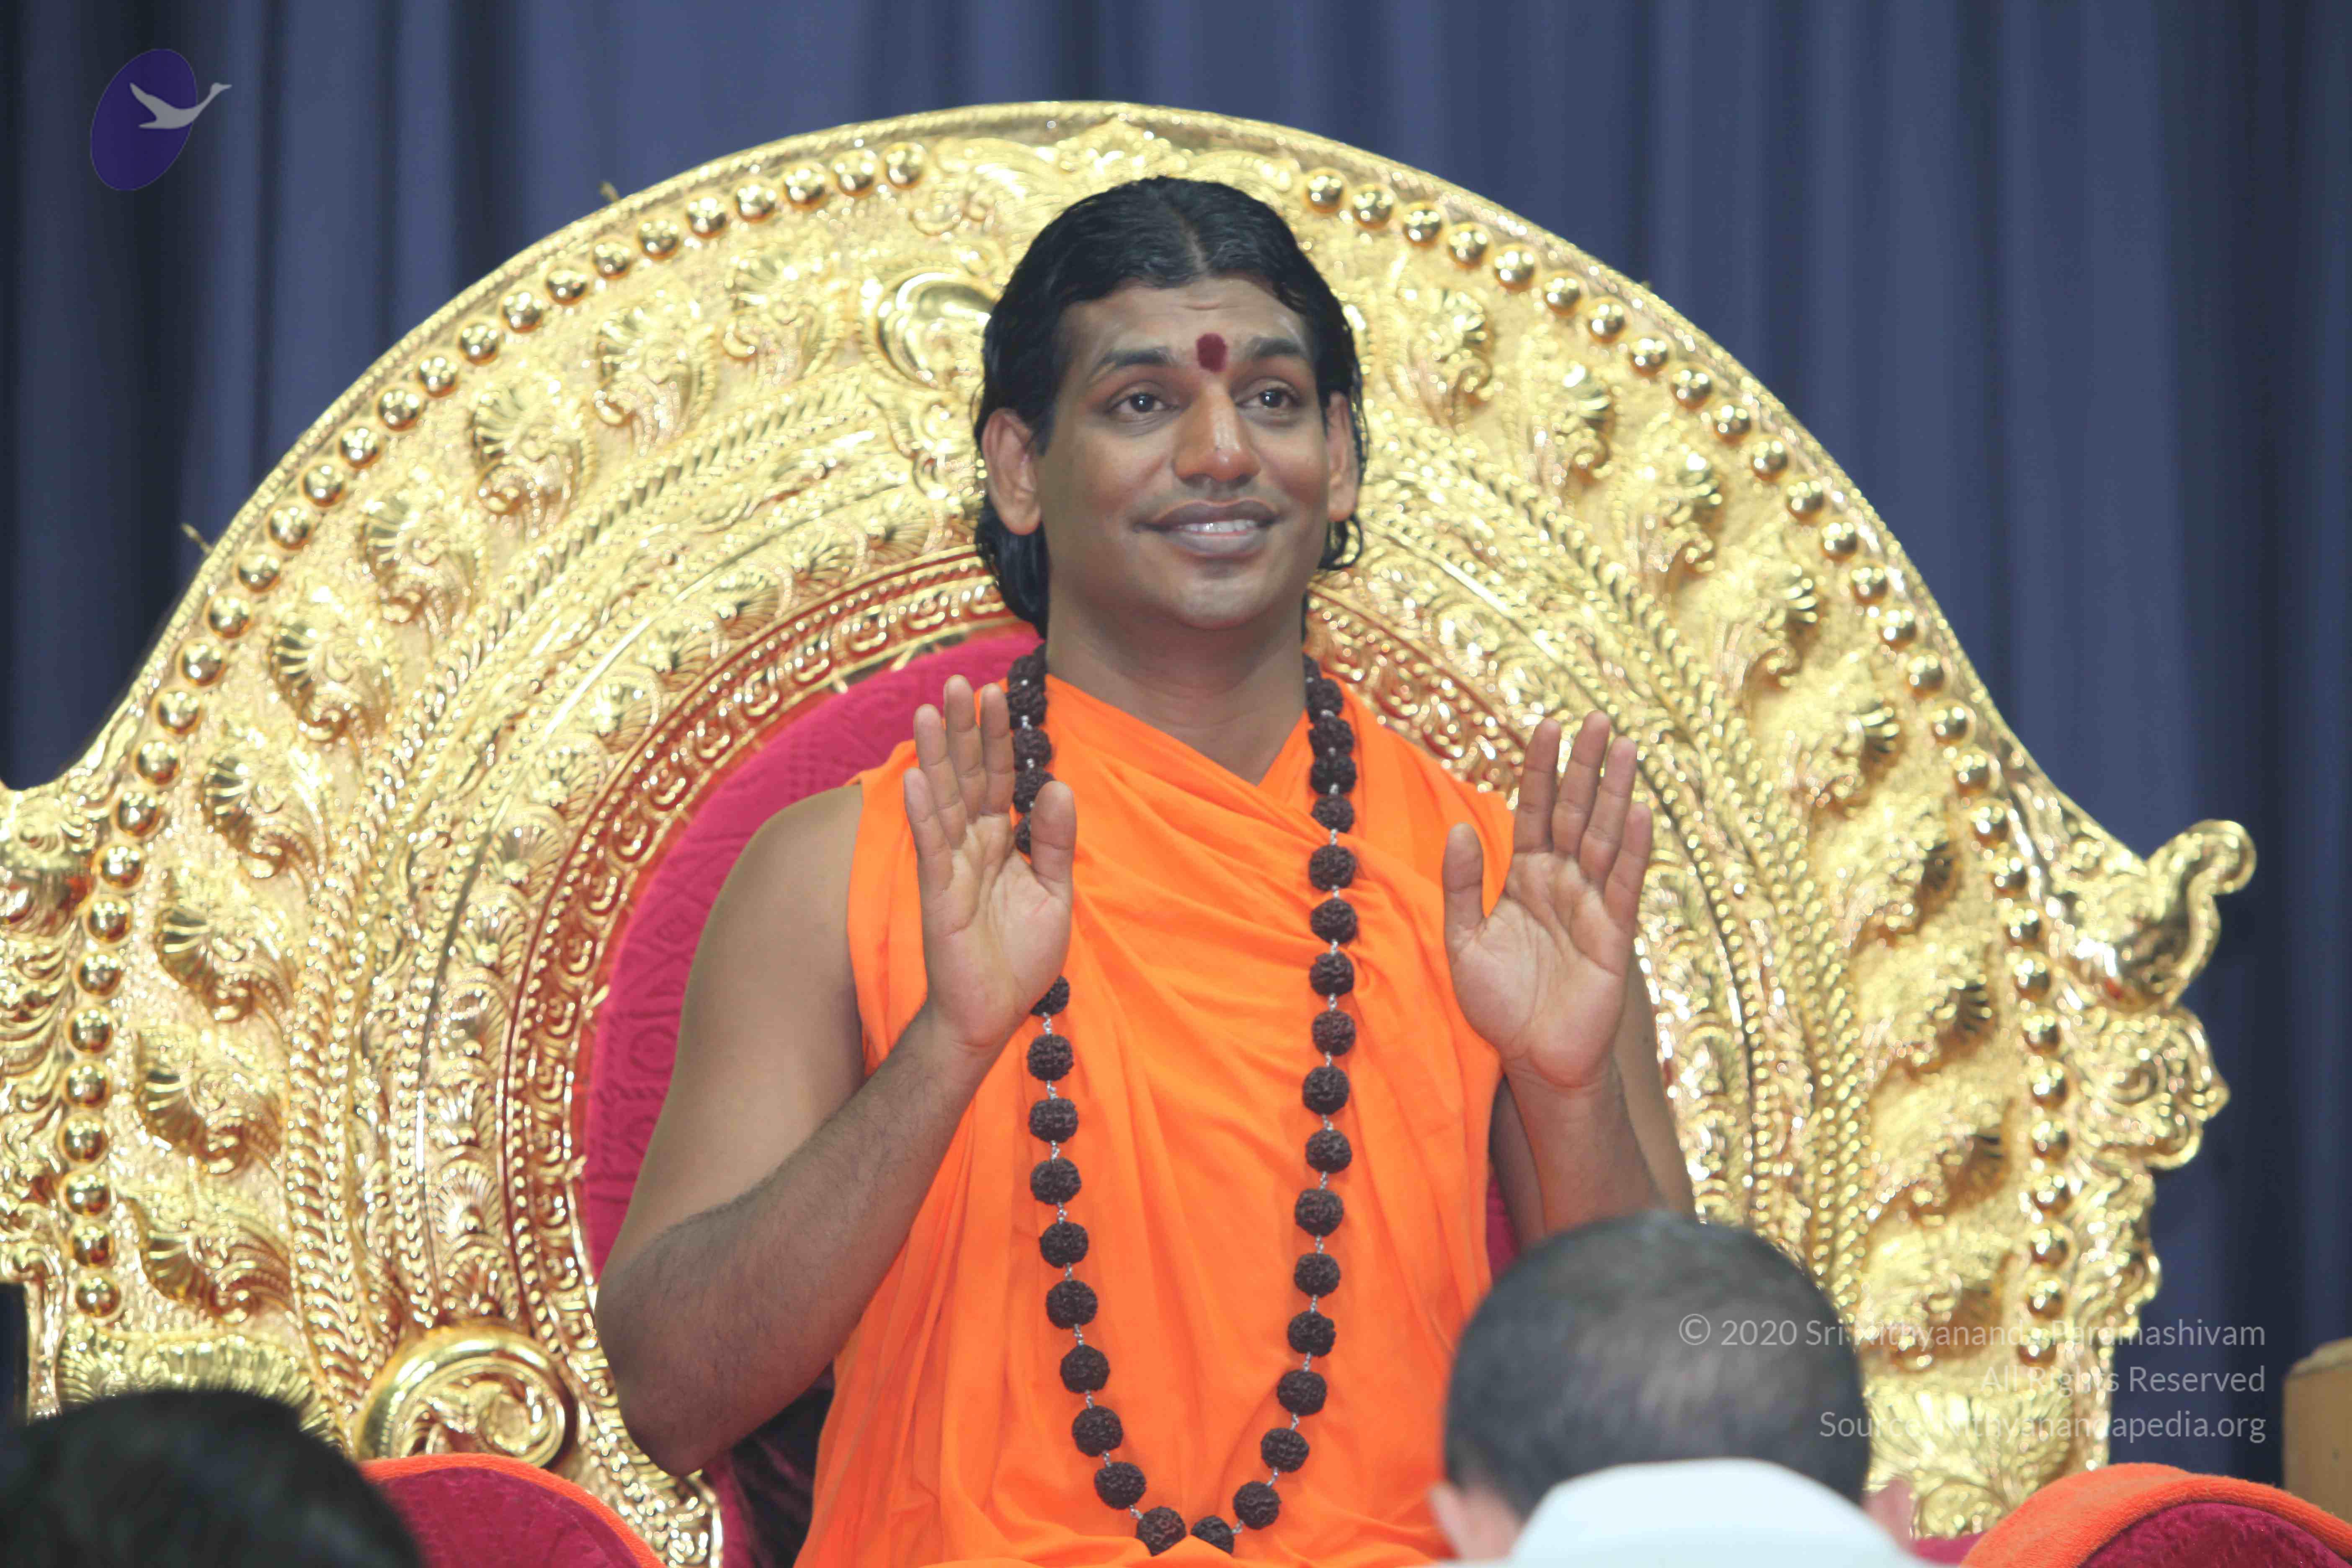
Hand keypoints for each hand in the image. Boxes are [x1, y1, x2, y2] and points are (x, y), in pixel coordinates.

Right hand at [902, 675, 1077, 1064]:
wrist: (993, 1015)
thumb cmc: (1019, 958)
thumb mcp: (1055, 893)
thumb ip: (1056, 841)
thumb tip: (1061, 786)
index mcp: (998, 843)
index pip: (998, 780)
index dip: (998, 738)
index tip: (996, 691)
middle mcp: (970, 848)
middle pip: (966, 778)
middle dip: (963, 730)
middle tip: (957, 680)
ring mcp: (951, 870)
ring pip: (943, 802)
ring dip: (936, 756)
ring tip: (929, 710)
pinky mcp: (939, 898)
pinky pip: (932, 850)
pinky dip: (924, 814)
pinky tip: (916, 778)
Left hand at [1441, 712, 1652, 1095]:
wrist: (1533, 1060)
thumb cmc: (1500, 1006)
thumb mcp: (1463, 942)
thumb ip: (1461, 886)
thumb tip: (1458, 828)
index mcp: (1525, 878)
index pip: (1533, 810)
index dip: (1539, 769)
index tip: (1546, 725)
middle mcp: (1562, 884)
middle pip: (1574, 812)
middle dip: (1584, 766)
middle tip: (1596, 718)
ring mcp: (1590, 906)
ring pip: (1603, 837)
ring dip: (1614, 792)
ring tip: (1625, 746)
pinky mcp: (1613, 937)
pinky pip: (1623, 886)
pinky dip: (1631, 850)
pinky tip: (1639, 812)